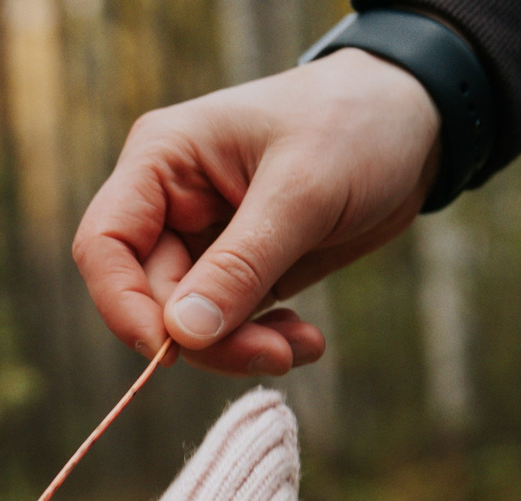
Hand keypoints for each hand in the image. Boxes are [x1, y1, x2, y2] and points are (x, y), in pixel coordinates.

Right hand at [72, 50, 440, 375]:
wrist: (415, 124)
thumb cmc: (354, 126)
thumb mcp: (304, 191)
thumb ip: (242, 264)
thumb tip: (182, 334)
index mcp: (163, 161)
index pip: (105, 245)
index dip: (124, 306)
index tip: (174, 349)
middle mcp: (171, 203)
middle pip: (151, 298)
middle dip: (208, 338)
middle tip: (275, 356)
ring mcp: (205, 241)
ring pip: (191, 324)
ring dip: (241, 348)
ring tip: (302, 346)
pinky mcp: (241, 271)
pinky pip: (229, 328)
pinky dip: (263, 343)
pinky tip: (307, 339)